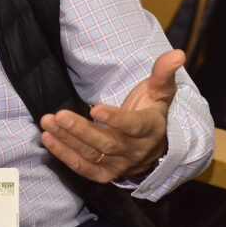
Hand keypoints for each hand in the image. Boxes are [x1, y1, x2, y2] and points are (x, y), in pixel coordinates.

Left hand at [39, 49, 183, 183]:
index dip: (116, 119)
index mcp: (151, 128)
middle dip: (81, 130)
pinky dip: (65, 156)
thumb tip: (177, 54)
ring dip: (67, 140)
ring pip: (93, 155)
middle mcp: (136, 150)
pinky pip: (84, 168)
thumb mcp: (160, 89)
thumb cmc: (152, 110)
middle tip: (58, 116)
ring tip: (48, 123)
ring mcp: (120, 164)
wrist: (153, 143)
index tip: (96, 108)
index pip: (134, 126)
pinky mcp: (106, 173)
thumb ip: (163, 72)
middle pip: (108, 143)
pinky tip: (49, 139)